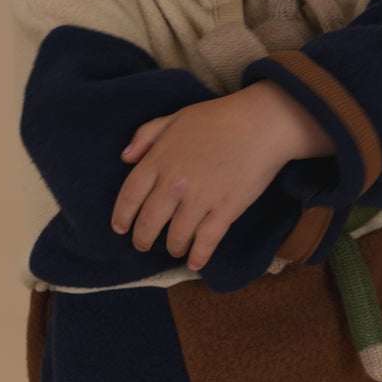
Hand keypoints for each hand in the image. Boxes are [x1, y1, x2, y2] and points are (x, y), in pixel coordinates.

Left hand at [112, 83, 333, 270]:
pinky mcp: (226, 209)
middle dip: (143, 239)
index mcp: (160, 160)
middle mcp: (175, 183)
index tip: (120, 228)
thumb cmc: (218, 117)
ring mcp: (200, 198)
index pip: (130, 195)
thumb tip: (125, 158)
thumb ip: (146, 135)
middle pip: (149, 222)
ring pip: (177, 236)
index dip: (122, 216)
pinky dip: (198, 256)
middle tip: (143, 245)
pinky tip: (194, 263)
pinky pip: (206, 241)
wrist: (261, 123)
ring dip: (173, 247)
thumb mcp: (176, 117)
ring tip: (174, 249)